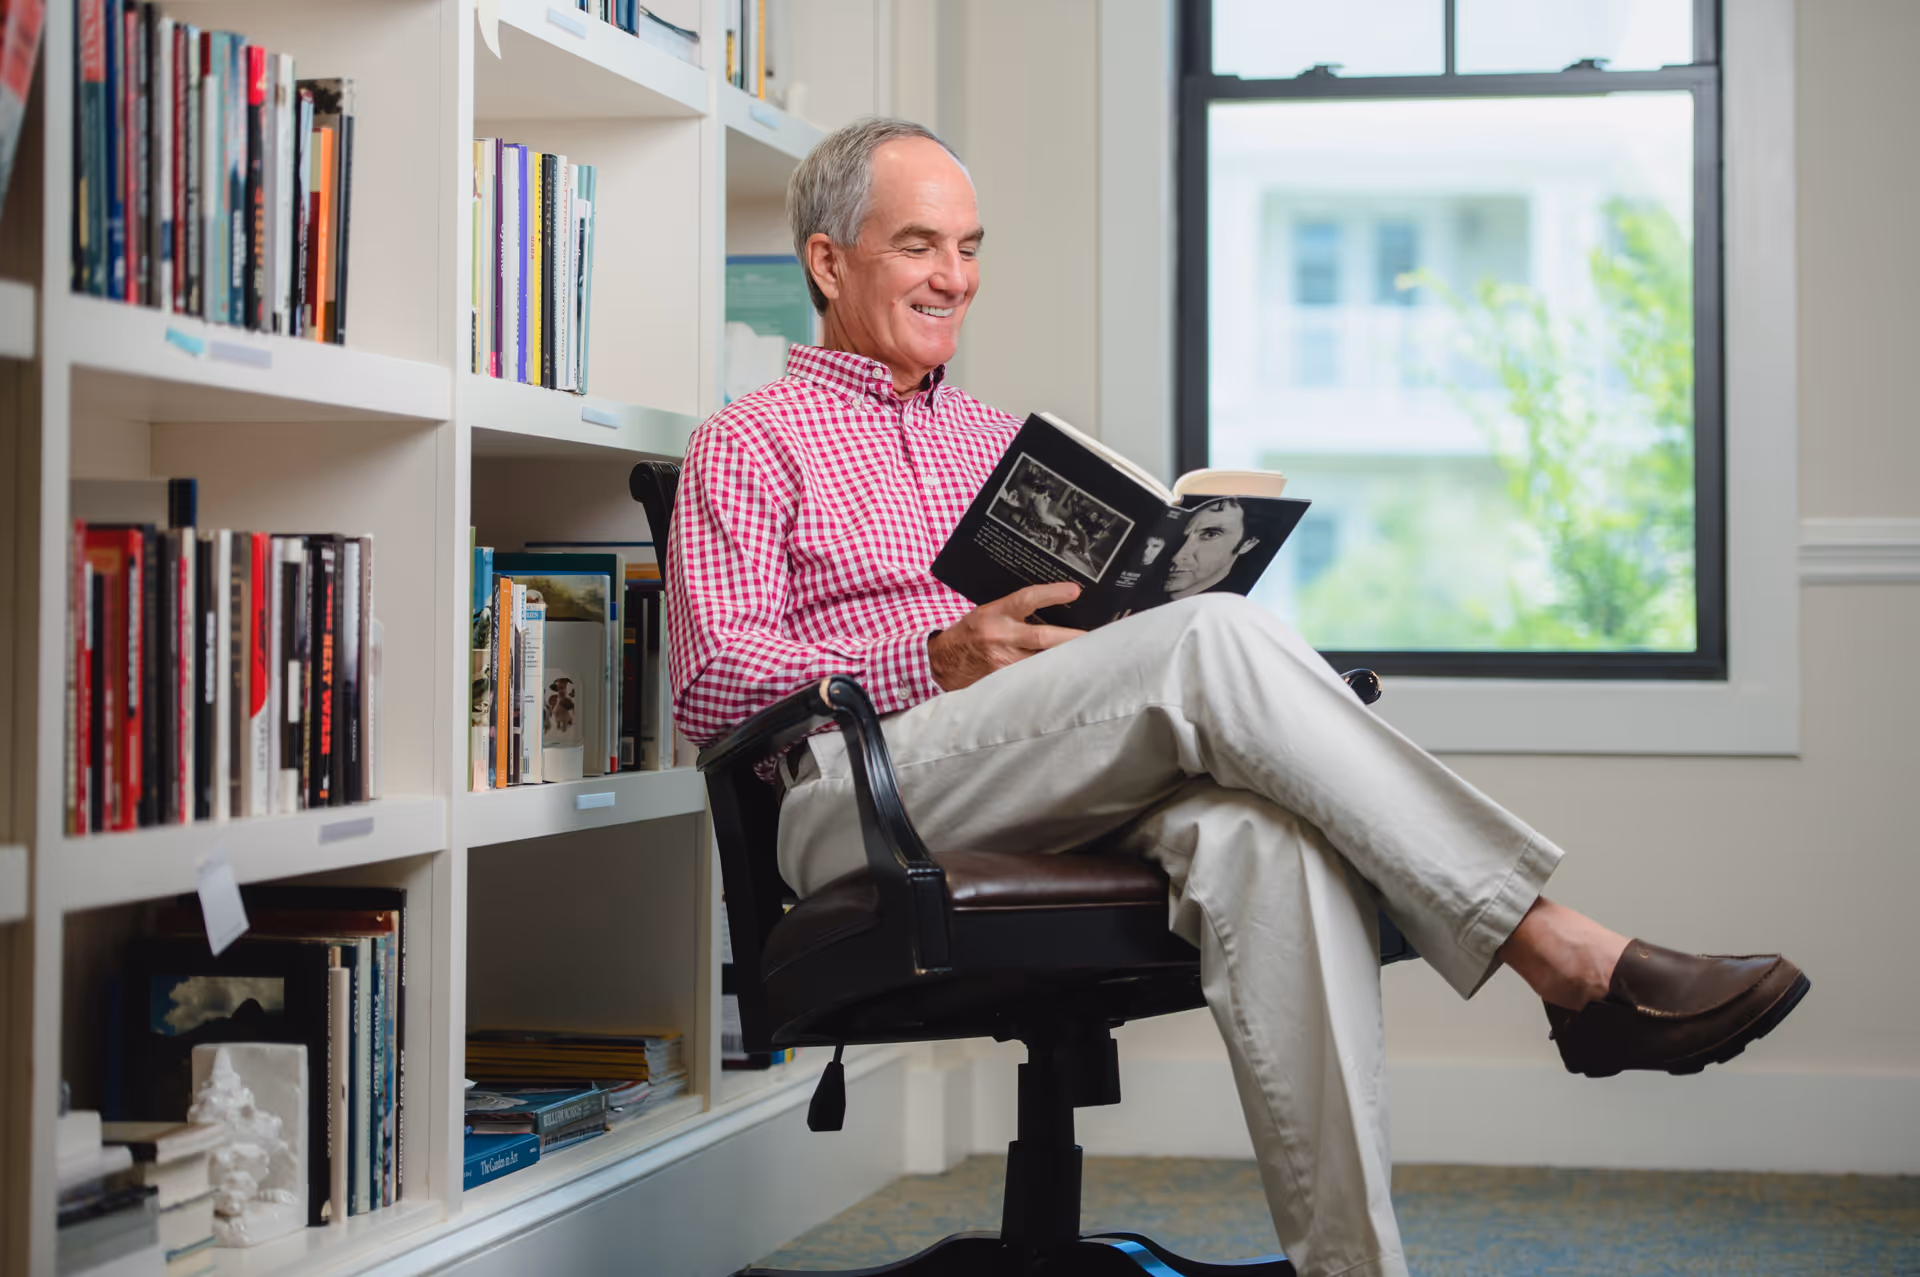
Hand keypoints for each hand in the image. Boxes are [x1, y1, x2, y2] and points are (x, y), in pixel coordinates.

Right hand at [928, 582, 1084, 691]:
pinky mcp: (1005, 680)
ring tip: (1091, 658)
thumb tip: (1051, 608)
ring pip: (1043, 661)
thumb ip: (1016, 611)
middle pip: (1043, 637)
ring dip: (1066, 659)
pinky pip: (1034, 677)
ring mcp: (1003, 661)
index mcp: (996, 613)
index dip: (1052, 594)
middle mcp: (1001, 637)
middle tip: (1096, 636)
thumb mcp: (989, 612)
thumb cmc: (970, 633)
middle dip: (1072, 638)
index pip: (1027, 599)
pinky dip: (1051, 675)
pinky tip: (1068, 675)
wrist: (944, 661)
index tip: (1074, 591)